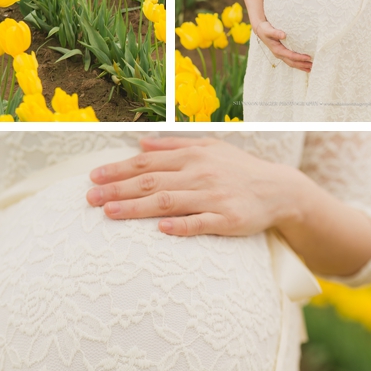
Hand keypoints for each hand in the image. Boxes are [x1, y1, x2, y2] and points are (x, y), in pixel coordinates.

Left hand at [86, 136, 304, 236]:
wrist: (280, 189)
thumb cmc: (237, 169)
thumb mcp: (208, 148)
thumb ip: (173, 145)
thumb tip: (141, 142)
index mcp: (192, 156)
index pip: (147, 162)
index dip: (119, 169)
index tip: (93, 177)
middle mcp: (199, 173)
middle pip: (151, 181)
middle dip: (117, 189)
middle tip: (90, 198)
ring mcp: (214, 196)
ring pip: (169, 201)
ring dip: (137, 207)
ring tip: (109, 212)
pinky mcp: (229, 219)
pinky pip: (202, 223)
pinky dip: (181, 225)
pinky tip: (161, 229)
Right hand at [255, 20, 311, 71]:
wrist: (261, 31)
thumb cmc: (265, 30)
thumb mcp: (268, 30)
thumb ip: (275, 33)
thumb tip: (283, 35)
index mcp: (277, 50)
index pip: (290, 55)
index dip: (299, 57)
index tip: (309, 57)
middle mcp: (279, 54)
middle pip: (292, 62)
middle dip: (302, 65)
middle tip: (313, 65)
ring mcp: (281, 55)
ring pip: (292, 63)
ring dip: (301, 66)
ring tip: (310, 68)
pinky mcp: (283, 53)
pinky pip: (291, 61)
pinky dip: (298, 64)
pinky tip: (304, 65)